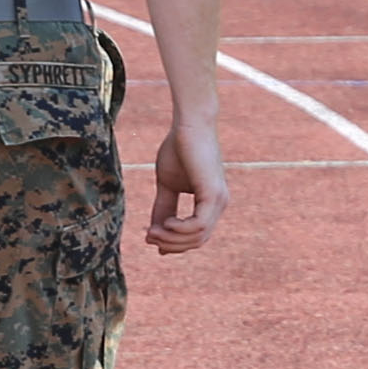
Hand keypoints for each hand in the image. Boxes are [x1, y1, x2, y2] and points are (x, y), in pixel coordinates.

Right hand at [146, 111, 225, 253]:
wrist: (188, 124)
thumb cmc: (178, 149)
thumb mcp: (167, 184)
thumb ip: (163, 207)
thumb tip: (153, 233)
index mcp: (210, 203)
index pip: (196, 236)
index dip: (173, 243)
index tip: (149, 237)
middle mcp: (219, 204)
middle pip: (197, 241)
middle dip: (171, 244)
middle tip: (149, 236)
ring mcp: (218, 200)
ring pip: (198, 237)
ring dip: (172, 238)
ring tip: (152, 231)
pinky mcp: (213, 194)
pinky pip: (198, 225)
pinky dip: (180, 229)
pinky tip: (166, 223)